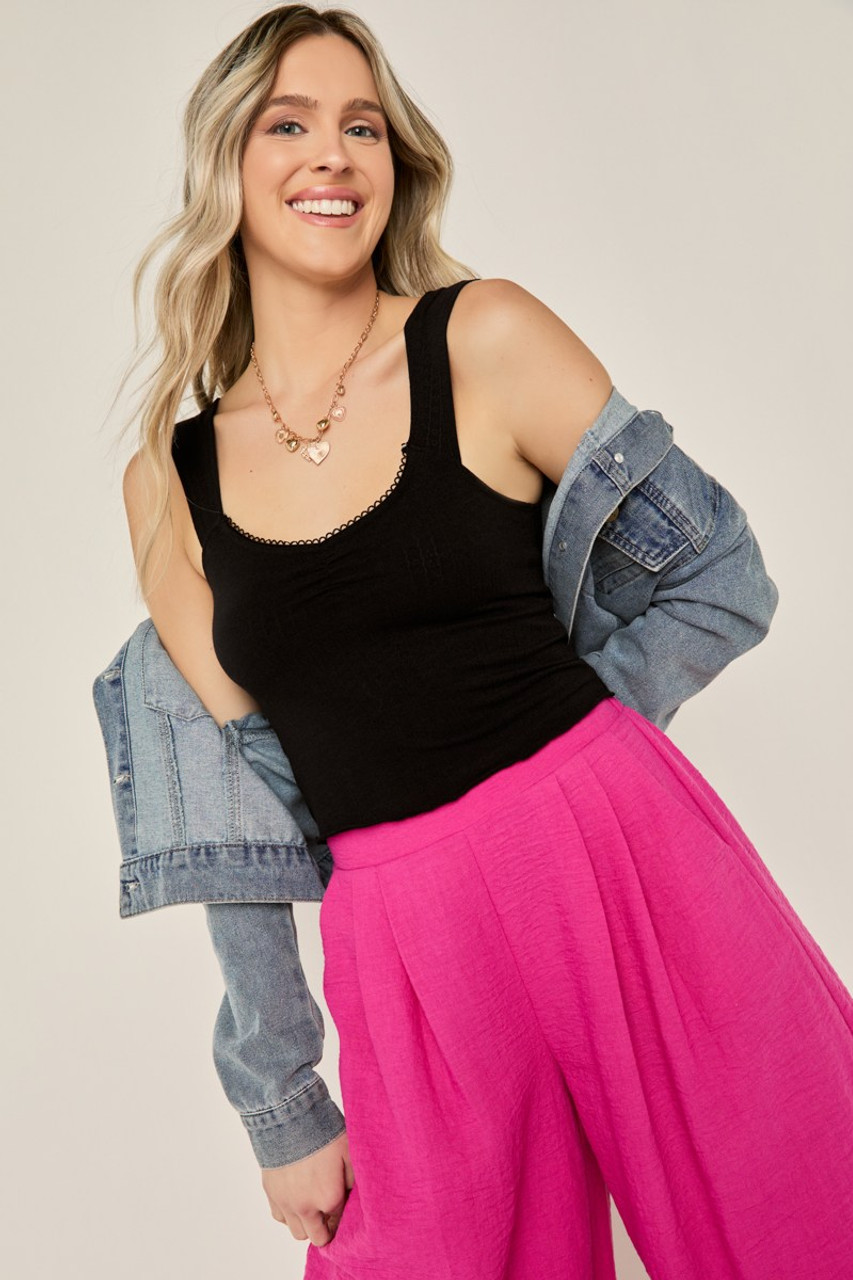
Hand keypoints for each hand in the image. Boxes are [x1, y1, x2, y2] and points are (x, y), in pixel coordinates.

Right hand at [262, 1130, 353, 1245]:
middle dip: (326, 1228)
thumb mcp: (349, 1151)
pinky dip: (289, 1213)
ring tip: (312, 1203)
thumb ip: (354, 1179)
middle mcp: (306, 1207)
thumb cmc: (321, 1131)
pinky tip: (296, 1196)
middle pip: (318, 1237)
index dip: (344, 1214)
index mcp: (329, 1198)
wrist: (288, 1117)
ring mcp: (286, 1203)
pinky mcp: (271, 1195)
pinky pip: (280, 1217)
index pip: (340, 1223)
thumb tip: (353, 1195)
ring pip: (297, 1232)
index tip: (343, 1202)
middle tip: (329, 1211)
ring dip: (306, 1223)